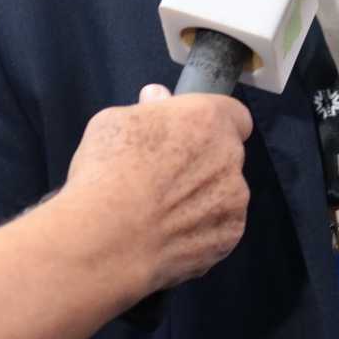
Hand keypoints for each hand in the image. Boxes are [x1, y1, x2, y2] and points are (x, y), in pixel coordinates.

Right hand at [60, 83, 253, 292]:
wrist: (105, 239)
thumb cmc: (105, 171)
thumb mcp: (114, 122)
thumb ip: (148, 110)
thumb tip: (157, 98)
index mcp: (209, 119)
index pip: (232, 114)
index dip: (211, 125)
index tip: (189, 137)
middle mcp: (231, 157)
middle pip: (225, 156)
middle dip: (202, 163)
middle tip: (163, 180)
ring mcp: (234, 200)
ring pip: (224, 194)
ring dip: (202, 199)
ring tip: (160, 215)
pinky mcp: (229, 237)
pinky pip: (217, 229)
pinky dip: (198, 232)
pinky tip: (167, 237)